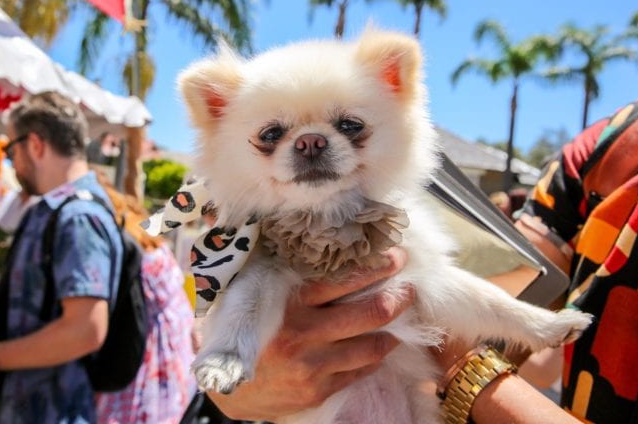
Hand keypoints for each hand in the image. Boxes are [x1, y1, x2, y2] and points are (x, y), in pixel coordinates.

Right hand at [208, 246, 411, 420]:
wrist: (227, 388)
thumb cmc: (243, 330)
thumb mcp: (255, 297)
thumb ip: (282, 275)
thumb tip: (319, 246)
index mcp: (286, 305)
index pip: (343, 280)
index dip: (376, 266)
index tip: (394, 256)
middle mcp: (302, 335)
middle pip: (369, 313)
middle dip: (398, 296)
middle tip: (410, 285)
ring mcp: (312, 367)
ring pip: (372, 345)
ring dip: (394, 328)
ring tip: (403, 313)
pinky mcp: (318, 391)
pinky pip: (361, 371)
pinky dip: (376, 355)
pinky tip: (382, 342)